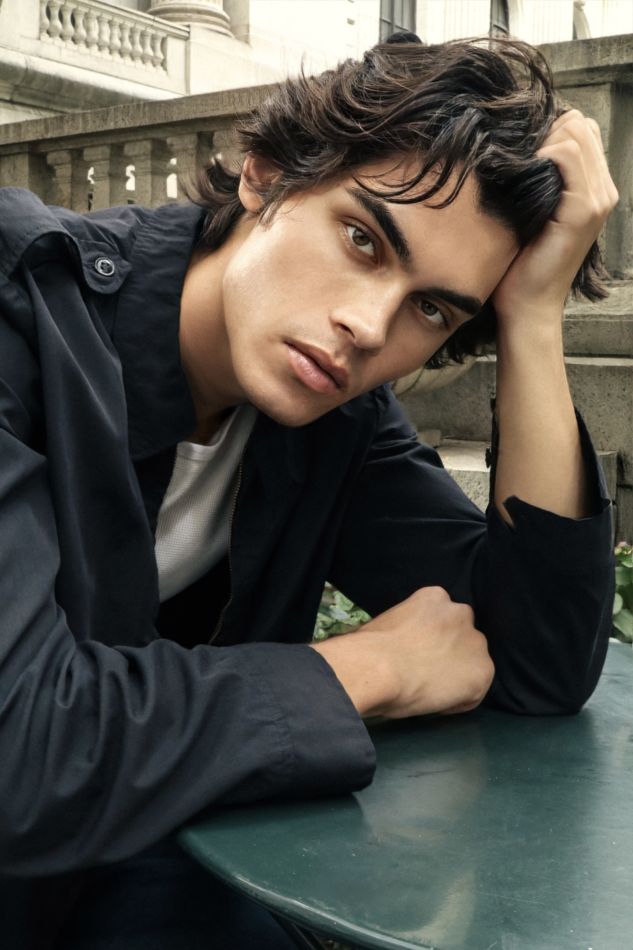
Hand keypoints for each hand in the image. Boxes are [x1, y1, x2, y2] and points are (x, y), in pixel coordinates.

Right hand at [310, 586, 493, 718]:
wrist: (378, 667)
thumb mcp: (387, 622)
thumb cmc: (369, 646)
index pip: (443, 620)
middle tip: (425, 673)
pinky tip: (434, 704)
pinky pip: (473, 693)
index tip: (416, 656)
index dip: (431, 640)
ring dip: (456, 676)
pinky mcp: (483, 671)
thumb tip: (396, 645)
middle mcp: (461, 614)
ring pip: (471, 664)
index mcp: (435, 597)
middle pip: (462, 638)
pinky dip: (457, 702)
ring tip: (430, 692)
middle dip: (449, 654)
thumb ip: (404, 628)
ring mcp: (475, 642)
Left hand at [492, 109, 618, 328]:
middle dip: (546, 132)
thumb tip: (521, 147)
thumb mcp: (533, 213)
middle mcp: (603, 191)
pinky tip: (523, 176)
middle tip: (517, 161)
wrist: (527, 305)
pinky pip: (567, 156)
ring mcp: (597, 199)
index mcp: (595, 189)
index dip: (549, 131)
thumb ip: (540, 181)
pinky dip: (543, 154)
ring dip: (542, 142)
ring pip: (576, 132)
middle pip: (580, 124)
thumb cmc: (522, 264)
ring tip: (520, 172)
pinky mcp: (582, 210)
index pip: (581, 129)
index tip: (521, 154)